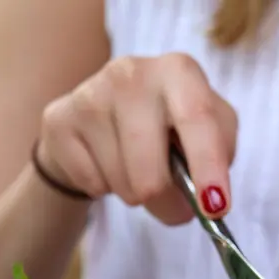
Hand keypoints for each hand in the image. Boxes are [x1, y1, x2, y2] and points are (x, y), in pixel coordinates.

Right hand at [37, 53, 237, 224]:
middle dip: (163, 202)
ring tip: (131, 167)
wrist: (100, 118)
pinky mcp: (60, 121)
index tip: (215, 206)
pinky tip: (103, 163)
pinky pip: (92, 186)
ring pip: (123, 186)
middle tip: (166, 198)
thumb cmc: (164, 129)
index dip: (209, 165)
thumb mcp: (207, 131)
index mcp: (177, 71)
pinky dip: (103, 187)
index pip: (197, 117)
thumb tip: (209, 200)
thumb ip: (219, 155)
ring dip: (132, 192)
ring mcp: (90, 96)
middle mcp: (131, 74)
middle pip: (152, 176)